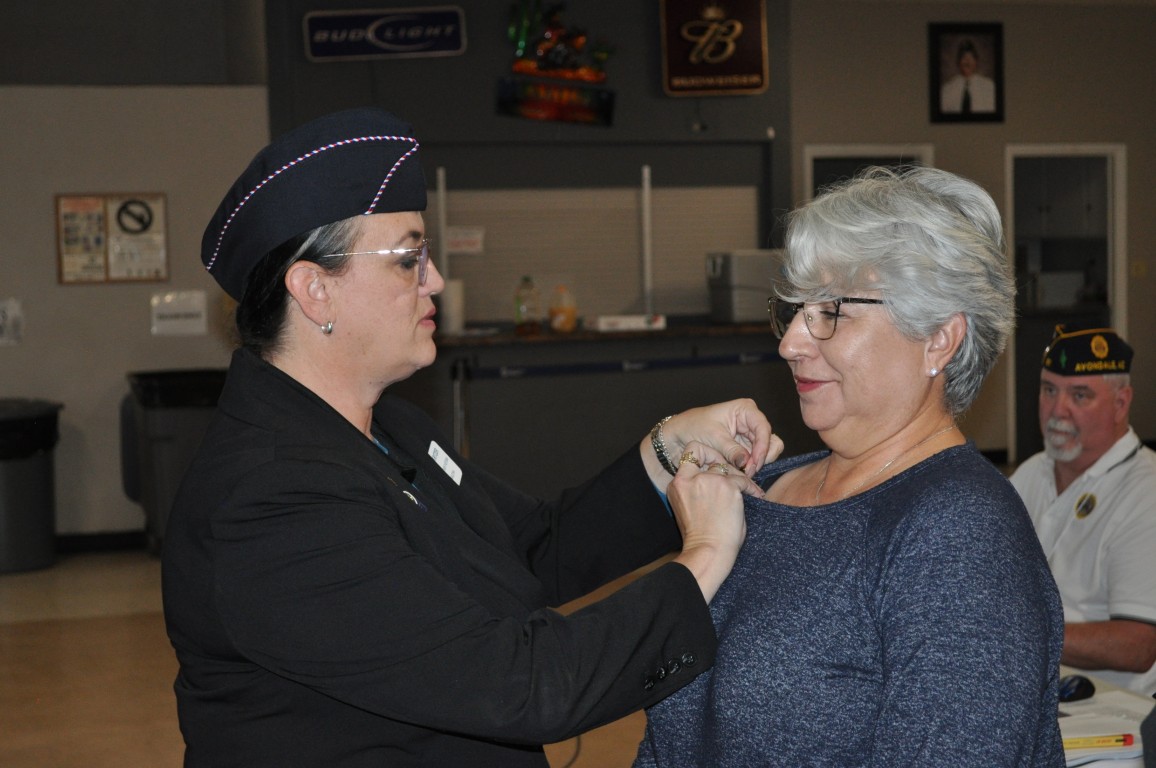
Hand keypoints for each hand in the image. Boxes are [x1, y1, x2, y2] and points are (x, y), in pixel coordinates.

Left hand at [663, 399, 782, 477]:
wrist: (678, 437)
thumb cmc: (693, 428)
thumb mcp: (713, 437)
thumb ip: (732, 450)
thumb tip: (747, 463)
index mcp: (745, 410)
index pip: (763, 428)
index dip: (762, 446)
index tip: (754, 462)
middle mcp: (751, 422)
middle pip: (770, 441)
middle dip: (761, 457)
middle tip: (748, 471)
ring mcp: (749, 437)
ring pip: (767, 453)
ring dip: (757, 464)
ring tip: (743, 473)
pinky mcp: (745, 450)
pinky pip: (756, 460)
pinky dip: (750, 468)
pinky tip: (740, 473)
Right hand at [668, 441, 751, 602]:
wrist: (708, 551)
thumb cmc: (701, 537)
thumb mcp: (689, 508)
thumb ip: (697, 489)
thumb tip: (716, 478)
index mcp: (677, 484)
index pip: (690, 453)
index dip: (704, 455)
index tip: (712, 465)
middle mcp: (691, 479)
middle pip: (710, 454)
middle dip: (723, 462)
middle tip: (734, 474)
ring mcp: (710, 481)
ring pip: (729, 467)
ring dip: (739, 477)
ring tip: (748, 489)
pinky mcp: (728, 486)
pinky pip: (744, 480)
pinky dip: (752, 488)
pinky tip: (757, 495)